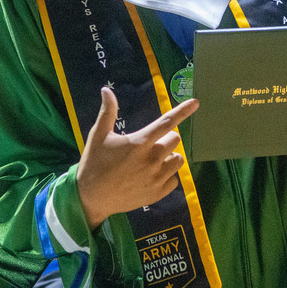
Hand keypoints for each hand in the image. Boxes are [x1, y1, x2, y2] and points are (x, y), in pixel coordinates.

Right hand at [76, 88, 197, 230]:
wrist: (91, 198)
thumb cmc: (94, 163)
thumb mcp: (98, 135)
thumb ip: (107, 112)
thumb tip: (106, 89)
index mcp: (139, 142)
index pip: (166, 123)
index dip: (182, 111)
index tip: (195, 103)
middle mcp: (152, 159)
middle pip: (175, 140)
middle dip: (165, 138)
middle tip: (149, 145)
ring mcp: (156, 178)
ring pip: (178, 160)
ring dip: (169, 156)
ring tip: (152, 160)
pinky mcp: (158, 193)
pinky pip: (174, 179)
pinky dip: (167, 176)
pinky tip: (152, 176)